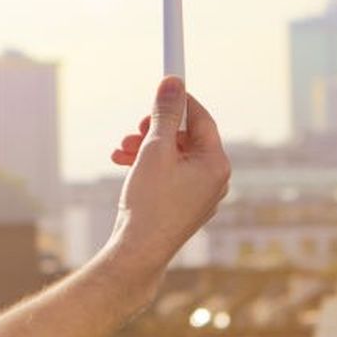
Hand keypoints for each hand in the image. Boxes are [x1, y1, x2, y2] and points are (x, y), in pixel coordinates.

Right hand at [101, 76, 230, 295]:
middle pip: (186, 139)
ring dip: (147, 148)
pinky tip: (124, 164)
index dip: (180, 101)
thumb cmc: (149, 203)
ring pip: (174, 157)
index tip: (161, 88)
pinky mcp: (184, 207)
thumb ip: (165, 114)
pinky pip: (170, 176)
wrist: (138, 253)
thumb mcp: (155, 149)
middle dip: (155, 130)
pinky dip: (149, 167)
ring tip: (121, 150)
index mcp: (216, 164)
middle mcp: (214, 180)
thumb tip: (174, 83)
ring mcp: (200, 196)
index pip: (201, 119)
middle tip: (134, 129)